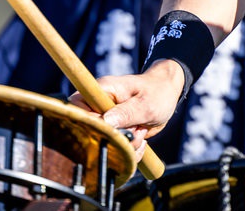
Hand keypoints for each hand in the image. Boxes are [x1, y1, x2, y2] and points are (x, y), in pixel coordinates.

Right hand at [68, 60, 184, 152]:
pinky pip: (116, 152)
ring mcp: (106, 123)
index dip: (88, 124)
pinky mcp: (114, 135)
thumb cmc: (157, 92)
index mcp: (101, 91)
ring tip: (141, 130)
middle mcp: (98, 107)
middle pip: (91, 133)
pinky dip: (130, 152)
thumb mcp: (146, 103)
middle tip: (135, 129)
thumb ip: (127, 112)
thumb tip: (106, 121)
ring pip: (105, 146)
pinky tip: (142, 140)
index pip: (77, 108)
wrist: (167, 95)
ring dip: (127, 145)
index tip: (110, 129)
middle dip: (115, 138)